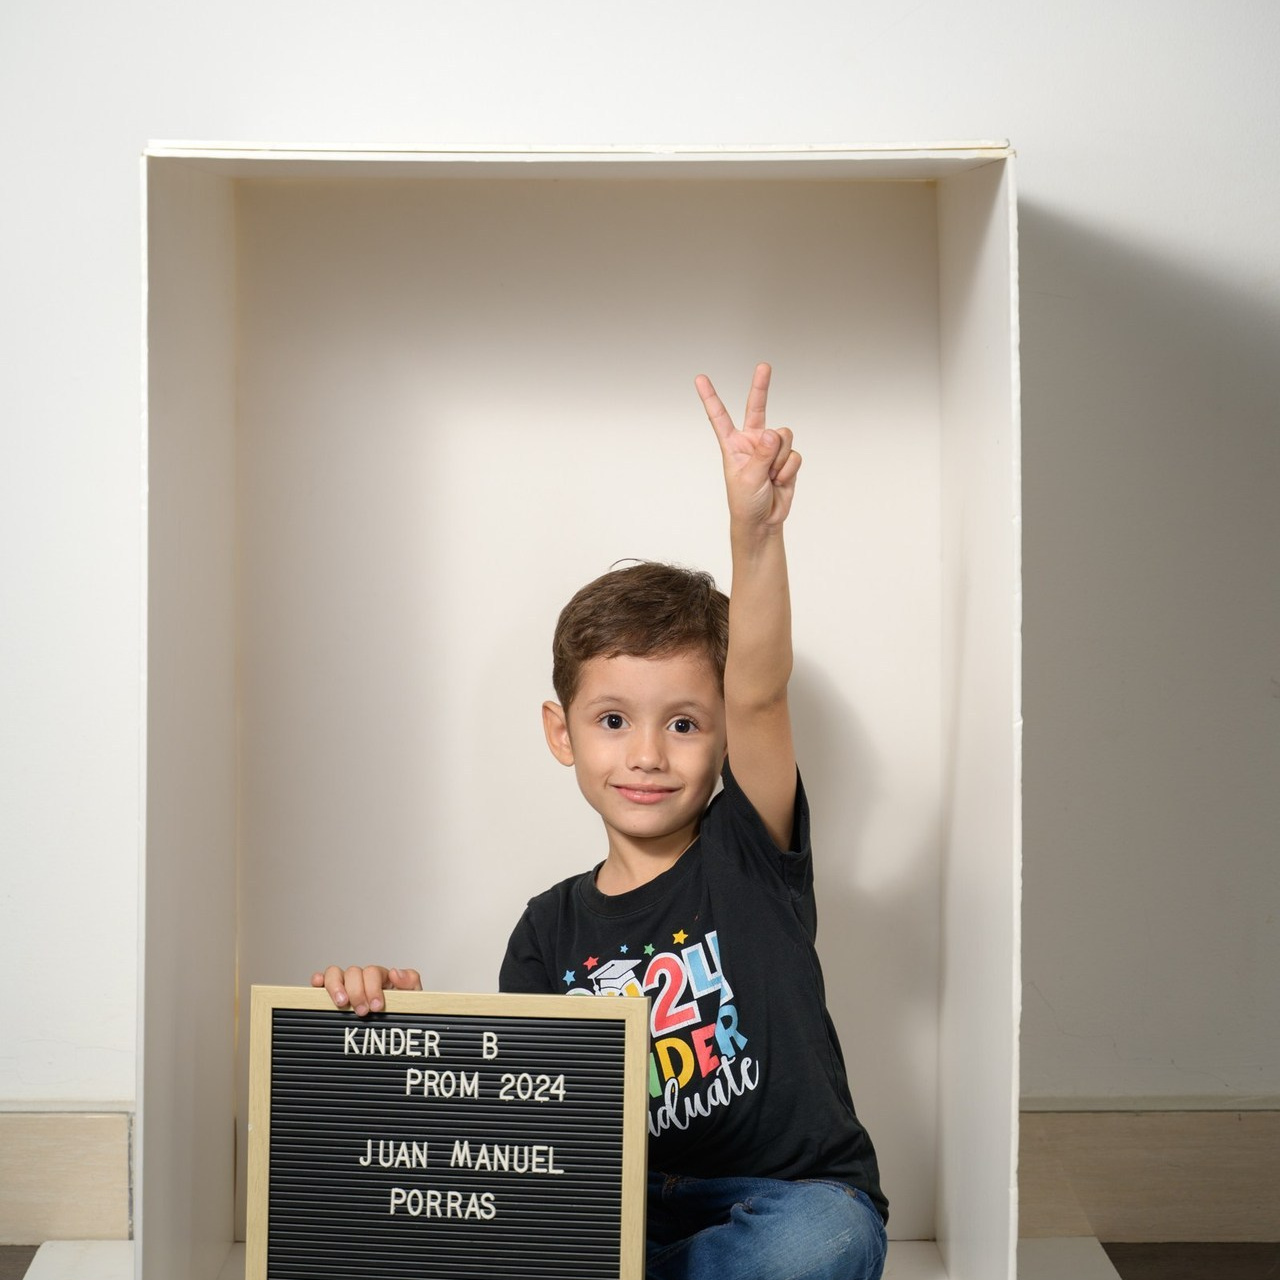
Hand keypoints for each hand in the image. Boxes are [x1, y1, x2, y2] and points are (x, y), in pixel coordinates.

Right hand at [310, 964, 422, 1016]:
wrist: (395, 1038)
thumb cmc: (402, 1016)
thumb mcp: (413, 1000)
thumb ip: (411, 983)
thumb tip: (396, 972)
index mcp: (381, 978)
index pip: (373, 972)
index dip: (373, 987)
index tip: (377, 1007)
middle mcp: (361, 980)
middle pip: (353, 972)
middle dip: (357, 992)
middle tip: (362, 1011)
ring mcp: (345, 986)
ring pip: (334, 973)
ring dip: (336, 986)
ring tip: (341, 1003)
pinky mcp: (331, 996)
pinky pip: (321, 981)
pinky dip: (318, 981)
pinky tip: (318, 987)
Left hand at [696, 362, 800, 527]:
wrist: (763, 521)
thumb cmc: (745, 502)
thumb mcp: (748, 478)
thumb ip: (762, 454)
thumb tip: (773, 432)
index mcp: (732, 445)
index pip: (719, 417)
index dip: (710, 397)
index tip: (700, 378)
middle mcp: (752, 442)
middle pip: (757, 408)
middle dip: (761, 387)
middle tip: (764, 366)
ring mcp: (770, 449)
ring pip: (783, 435)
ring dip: (779, 458)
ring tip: (771, 476)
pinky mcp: (786, 459)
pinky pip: (794, 454)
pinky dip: (789, 469)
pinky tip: (780, 480)